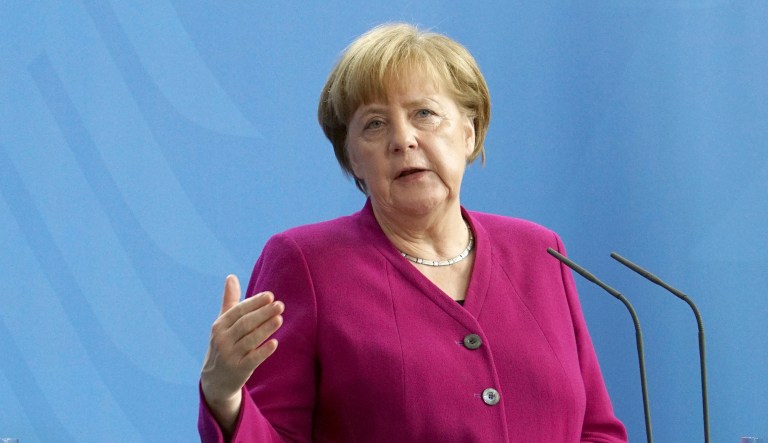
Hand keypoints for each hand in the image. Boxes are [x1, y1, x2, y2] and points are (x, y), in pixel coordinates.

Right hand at [200, 275, 283, 432]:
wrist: (215, 379)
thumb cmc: (224, 344)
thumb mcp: (223, 324)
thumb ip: (230, 301)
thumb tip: (231, 276)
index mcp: (219, 326)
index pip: (238, 311)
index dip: (254, 303)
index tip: (270, 296)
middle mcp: (222, 340)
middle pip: (245, 324)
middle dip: (263, 313)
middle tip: (280, 305)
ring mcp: (229, 356)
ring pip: (250, 340)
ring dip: (265, 329)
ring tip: (280, 319)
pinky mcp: (238, 370)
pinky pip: (252, 360)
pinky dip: (263, 351)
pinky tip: (275, 343)